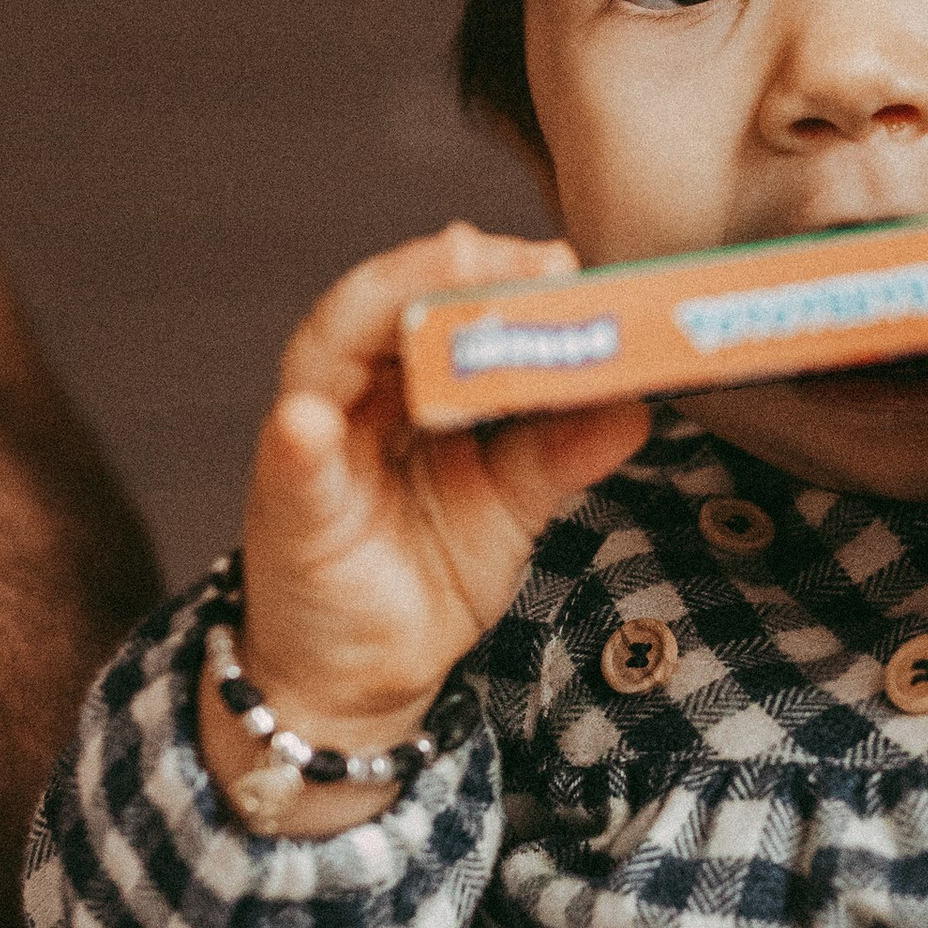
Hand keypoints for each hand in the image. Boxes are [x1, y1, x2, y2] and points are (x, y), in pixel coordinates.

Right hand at [203, 227, 646, 824]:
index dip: (497, 272)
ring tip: (444, 266)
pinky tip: (311, 421)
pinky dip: (301, 440)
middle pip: (383, 303)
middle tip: (515, 253)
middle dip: (447, 267)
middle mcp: (350, 397)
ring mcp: (313, 448)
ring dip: (386, 303)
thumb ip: (562, 451)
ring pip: (329, 352)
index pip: (438, 302)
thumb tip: (639, 402)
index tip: (564, 261)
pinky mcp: (288, 510)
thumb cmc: (425, 570)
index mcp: (404, 384)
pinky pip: (294, 467)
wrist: (366, 674)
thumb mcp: (511, 505)